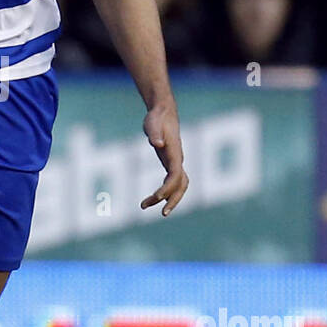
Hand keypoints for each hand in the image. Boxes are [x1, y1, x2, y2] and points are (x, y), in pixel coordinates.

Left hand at [140, 100, 187, 216]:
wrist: (163, 112)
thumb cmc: (157, 118)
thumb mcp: (152, 123)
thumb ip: (155, 133)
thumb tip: (156, 143)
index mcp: (176, 153)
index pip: (175, 175)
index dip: (168, 188)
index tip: (156, 196)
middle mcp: (178, 160)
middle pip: (181, 185)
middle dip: (173, 200)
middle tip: (162, 213)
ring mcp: (176, 162)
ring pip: (178, 186)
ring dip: (167, 198)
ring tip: (145, 205)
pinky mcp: (170, 163)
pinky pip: (172, 182)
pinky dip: (165, 192)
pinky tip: (153, 198)